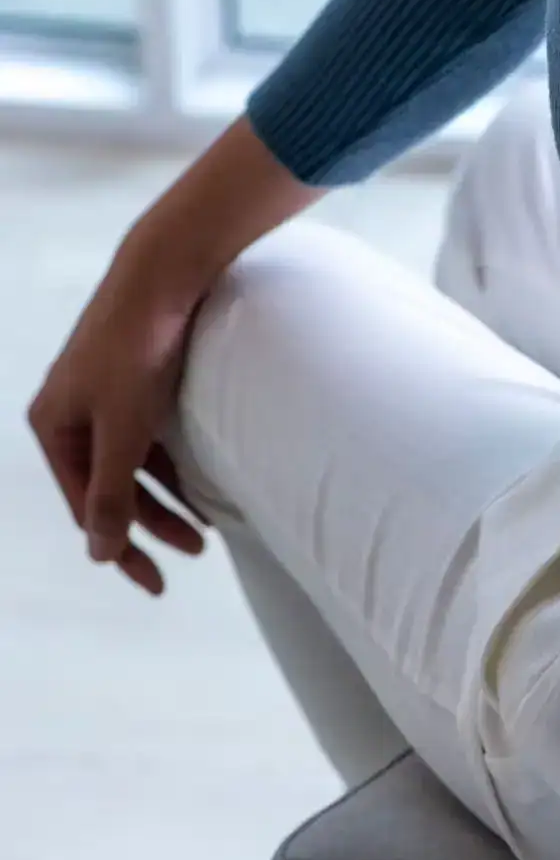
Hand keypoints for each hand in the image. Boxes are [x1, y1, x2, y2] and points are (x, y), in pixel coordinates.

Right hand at [28, 244, 207, 595]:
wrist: (164, 277)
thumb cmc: (135, 351)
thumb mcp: (124, 430)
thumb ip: (112, 493)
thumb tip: (100, 553)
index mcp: (54, 427)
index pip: (86, 507)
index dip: (120, 547)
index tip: (154, 582)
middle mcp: (73, 416)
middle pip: (111, 489)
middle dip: (151, 525)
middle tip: (194, 553)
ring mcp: (105, 400)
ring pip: (135, 467)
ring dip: (168, 500)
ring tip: (205, 529)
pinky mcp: (138, 386)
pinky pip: (152, 442)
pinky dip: (176, 467)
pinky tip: (203, 488)